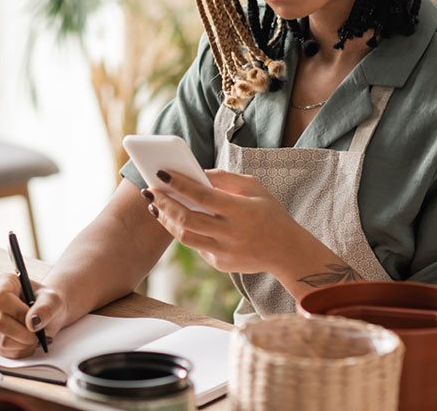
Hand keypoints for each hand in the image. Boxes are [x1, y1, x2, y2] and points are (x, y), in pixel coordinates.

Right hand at [0, 272, 68, 357]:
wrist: (42, 312)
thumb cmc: (45, 302)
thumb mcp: (52, 300)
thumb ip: (46, 308)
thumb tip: (33, 322)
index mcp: (1, 282)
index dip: (17, 312)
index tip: (32, 317)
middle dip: (24, 333)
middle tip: (37, 333)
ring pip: (1, 340)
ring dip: (23, 343)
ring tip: (34, 336)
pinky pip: (2, 350)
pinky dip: (19, 350)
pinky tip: (26, 341)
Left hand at [144, 169, 303, 273]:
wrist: (287, 252)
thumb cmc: (269, 213)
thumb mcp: (254, 188)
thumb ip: (225, 178)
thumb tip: (196, 172)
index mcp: (240, 211)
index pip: (202, 196)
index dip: (179, 184)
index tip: (160, 173)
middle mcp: (231, 234)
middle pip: (187, 219)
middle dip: (164, 203)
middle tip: (149, 191)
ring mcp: (224, 252)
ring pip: (184, 237)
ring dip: (166, 220)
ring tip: (155, 206)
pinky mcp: (220, 264)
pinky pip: (196, 246)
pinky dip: (184, 231)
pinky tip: (177, 220)